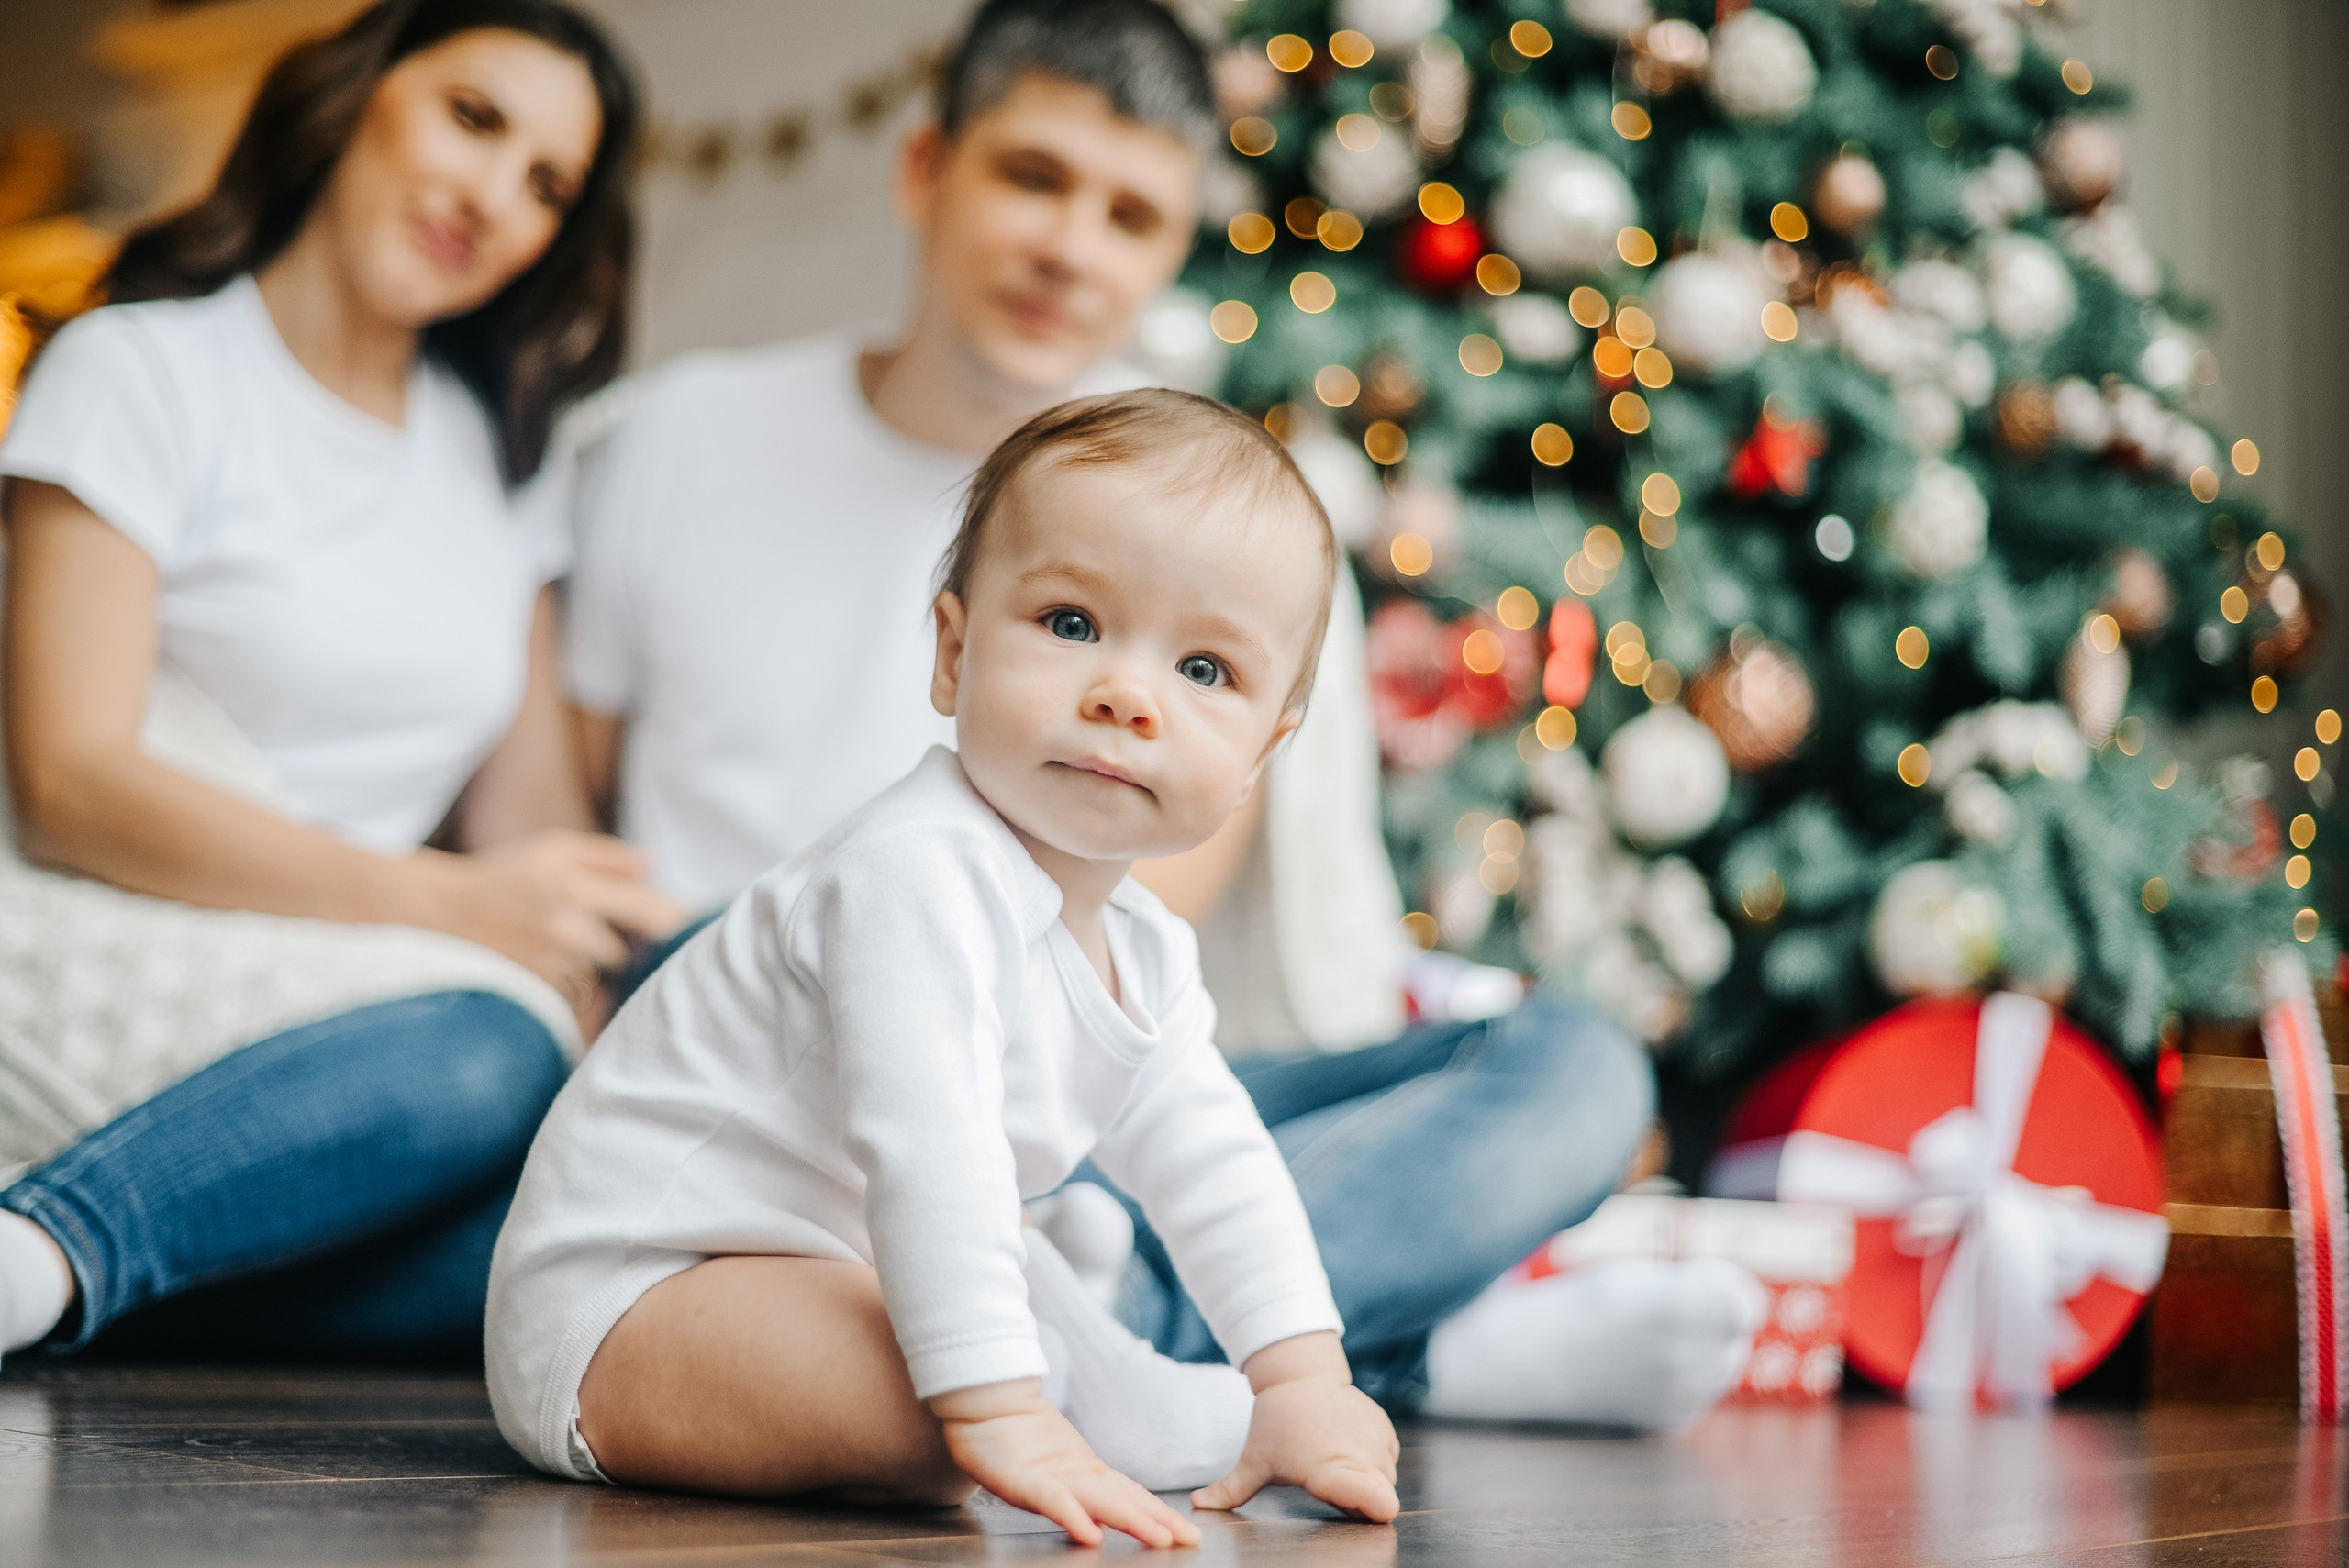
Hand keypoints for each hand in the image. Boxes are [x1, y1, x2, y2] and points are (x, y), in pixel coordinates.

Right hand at [426, 830, 685, 1004]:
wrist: (433, 912)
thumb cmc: (499, 876)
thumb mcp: (552, 849)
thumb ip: (607, 857)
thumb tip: (653, 864)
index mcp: (578, 886)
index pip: (652, 913)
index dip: (673, 924)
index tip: (680, 928)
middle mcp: (567, 927)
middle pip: (626, 954)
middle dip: (620, 950)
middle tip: (598, 940)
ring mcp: (549, 963)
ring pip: (596, 977)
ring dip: (590, 971)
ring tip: (559, 951)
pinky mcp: (532, 991)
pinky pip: (569, 997)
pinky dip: (567, 987)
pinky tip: (545, 968)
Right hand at [931, 1379, 1199, 1547]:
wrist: (982, 1400)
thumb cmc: (1008, 1437)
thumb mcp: (1046, 1474)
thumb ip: (1072, 1496)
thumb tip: (1097, 1523)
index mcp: (1083, 1474)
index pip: (1129, 1495)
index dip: (1157, 1512)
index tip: (1185, 1531)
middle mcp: (1076, 1475)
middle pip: (1124, 1500)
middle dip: (1159, 1520)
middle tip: (1190, 1538)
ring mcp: (1053, 1476)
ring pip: (1100, 1500)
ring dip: (1134, 1520)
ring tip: (1162, 1537)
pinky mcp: (1024, 1480)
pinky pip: (1053, 1502)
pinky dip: (1074, 1518)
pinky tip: (1091, 1536)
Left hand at [1192, 1333, 1398, 1522]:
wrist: (1300, 1375)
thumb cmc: (1275, 1424)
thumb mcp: (1253, 1461)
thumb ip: (1229, 1491)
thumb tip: (1197, 1506)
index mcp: (1329, 1473)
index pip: (1377, 1501)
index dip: (1375, 1510)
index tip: (1363, 1507)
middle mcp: (1360, 1459)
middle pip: (1382, 1501)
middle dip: (1363, 1501)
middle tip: (1332, 1484)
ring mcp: (1376, 1442)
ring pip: (1385, 1480)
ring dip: (1367, 1479)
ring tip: (1335, 1462)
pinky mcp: (1385, 1429)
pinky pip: (1389, 1459)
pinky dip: (1374, 1460)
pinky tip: (1346, 1448)